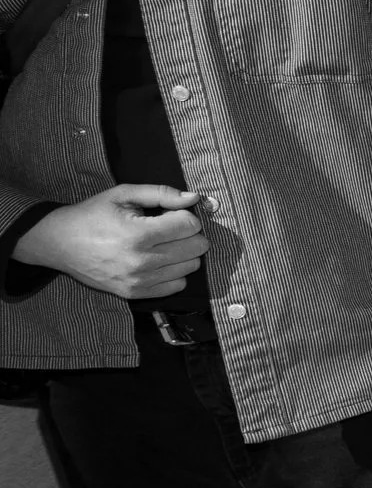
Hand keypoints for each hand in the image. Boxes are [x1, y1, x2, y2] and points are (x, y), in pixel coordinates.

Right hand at [14, 185, 206, 299]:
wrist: (59, 243)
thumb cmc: (92, 214)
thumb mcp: (122, 194)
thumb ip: (161, 193)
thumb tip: (194, 198)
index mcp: (138, 234)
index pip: (190, 226)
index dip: (185, 215)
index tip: (170, 214)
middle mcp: (141, 261)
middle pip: (196, 248)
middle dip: (189, 234)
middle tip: (169, 228)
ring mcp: (138, 281)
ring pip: (191, 267)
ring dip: (184, 253)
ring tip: (163, 244)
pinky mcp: (134, 294)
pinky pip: (177, 285)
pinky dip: (175, 272)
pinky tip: (159, 260)